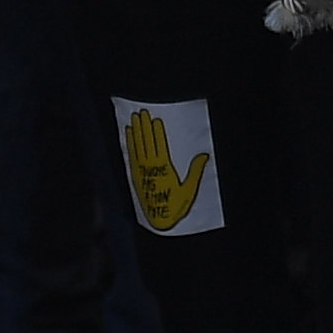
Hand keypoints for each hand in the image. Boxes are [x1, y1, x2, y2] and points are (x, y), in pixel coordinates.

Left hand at [122, 104, 215, 234]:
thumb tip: (205, 155)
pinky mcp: (135, 175)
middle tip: (142, 111)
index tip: (155, 118)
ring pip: (137, 145)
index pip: (159, 145)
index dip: (157, 131)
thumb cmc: (176, 206)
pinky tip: (128, 132)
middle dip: (144, 125)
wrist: (159, 221)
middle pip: (147, 142)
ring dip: (136, 130)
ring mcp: (141, 170)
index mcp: (164, 169)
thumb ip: (196, 171)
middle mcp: (151, 167)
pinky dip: (129, 142)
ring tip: (135, 116)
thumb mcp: (189, 190)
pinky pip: (131, 154)